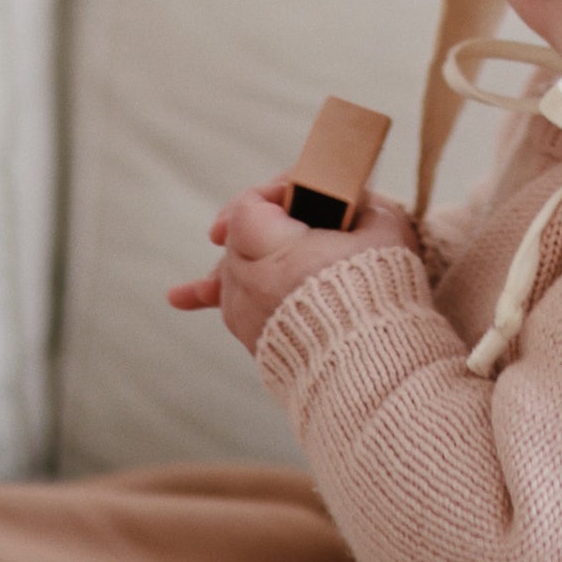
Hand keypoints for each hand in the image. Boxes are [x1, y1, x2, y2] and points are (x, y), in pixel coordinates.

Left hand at [167, 184, 421, 352]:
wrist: (376, 369)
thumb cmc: (382, 293)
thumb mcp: (383, 226)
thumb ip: (357, 200)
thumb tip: (343, 196)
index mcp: (277, 250)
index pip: (249, 208)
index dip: (272, 192)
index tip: (298, 194)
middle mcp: (250, 282)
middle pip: (238, 237)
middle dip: (263, 223)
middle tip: (291, 216)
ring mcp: (245, 314)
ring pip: (229, 271)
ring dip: (237, 253)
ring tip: (215, 235)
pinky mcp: (252, 339)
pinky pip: (227, 307)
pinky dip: (210, 295)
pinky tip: (178, 297)